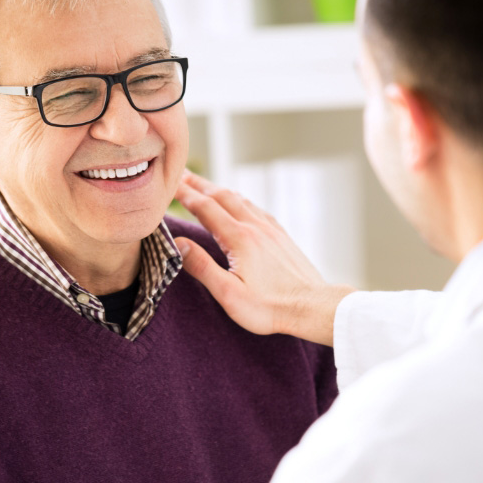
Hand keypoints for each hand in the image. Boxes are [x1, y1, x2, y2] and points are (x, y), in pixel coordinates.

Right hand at [174, 171, 355, 345]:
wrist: (312, 306)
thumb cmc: (270, 307)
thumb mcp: (229, 294)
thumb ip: (202, 267)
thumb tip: (178, 243)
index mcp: (239, 238)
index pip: (205, 208)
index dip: (185, 194)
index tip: (169, 184)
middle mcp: (255, 227)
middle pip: (222, 196)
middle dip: (199, 184)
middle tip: (181, 175)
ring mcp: (270, 229)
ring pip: (240, 200)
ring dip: (219, 190)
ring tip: (204, 185)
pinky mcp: (281, 236)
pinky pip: (256, 208)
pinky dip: (240, 200)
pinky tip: (239, 203)